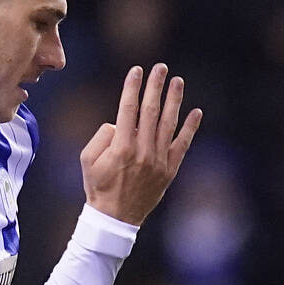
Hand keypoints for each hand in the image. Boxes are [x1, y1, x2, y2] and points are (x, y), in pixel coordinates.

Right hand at [81, 63, 202, 226]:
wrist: (116, 216)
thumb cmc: (99, 186)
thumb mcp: (87, 160)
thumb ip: (101, 136)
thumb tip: (118, 123)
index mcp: (121, 147)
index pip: (128, 109)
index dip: (132, 87)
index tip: (137, 70)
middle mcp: (143, 151)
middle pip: (151, 111)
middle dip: (156, 87)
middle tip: (161, 68)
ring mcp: (159, 161)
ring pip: (169, 124)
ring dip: (174, 100)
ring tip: (178, 82)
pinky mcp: (170, 170)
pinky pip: (183, 145)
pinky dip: (190, 128)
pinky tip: (196, 112)